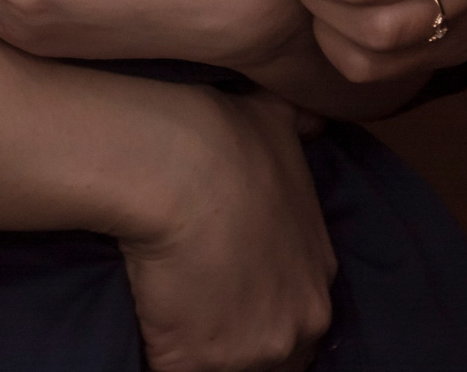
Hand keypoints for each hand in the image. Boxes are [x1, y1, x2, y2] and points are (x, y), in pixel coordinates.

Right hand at [123, 90, 332, 371]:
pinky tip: (147, 333)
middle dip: (241, 341)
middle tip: (204, 316)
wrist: (181, 167)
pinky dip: (160, 355)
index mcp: (319, 278)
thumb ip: (304, 132)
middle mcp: (299, 323)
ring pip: (233, 371)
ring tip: (173, 324)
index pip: (297, 318)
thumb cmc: (229, 140)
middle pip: (274, 358)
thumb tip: (316, 120)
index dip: (263, 311)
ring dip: (203, 353)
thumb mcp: (284, 124)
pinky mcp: (200, 365)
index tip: (233, 298)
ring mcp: (253, 351)